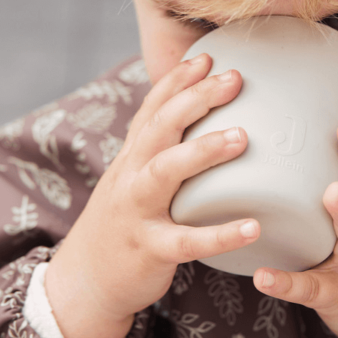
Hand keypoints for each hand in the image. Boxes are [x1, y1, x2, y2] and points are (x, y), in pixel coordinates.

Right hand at [45, 54, 259, 337]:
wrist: (85, 280)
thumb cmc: (125, 220)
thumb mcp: (134, 178)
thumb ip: (160, 151)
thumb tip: (201, 126)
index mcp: (132, 158)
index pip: (152, 109)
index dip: (176, 80)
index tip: (206, 57)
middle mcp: (131, 176)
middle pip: (160, 127)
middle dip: (195, 98)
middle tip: (234, 79)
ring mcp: (137, 211)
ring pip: (165, 173)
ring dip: (202, 151)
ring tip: (242, 136)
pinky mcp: (150, 249)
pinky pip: (186, 241)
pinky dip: (219, 234)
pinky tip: (253, 226)